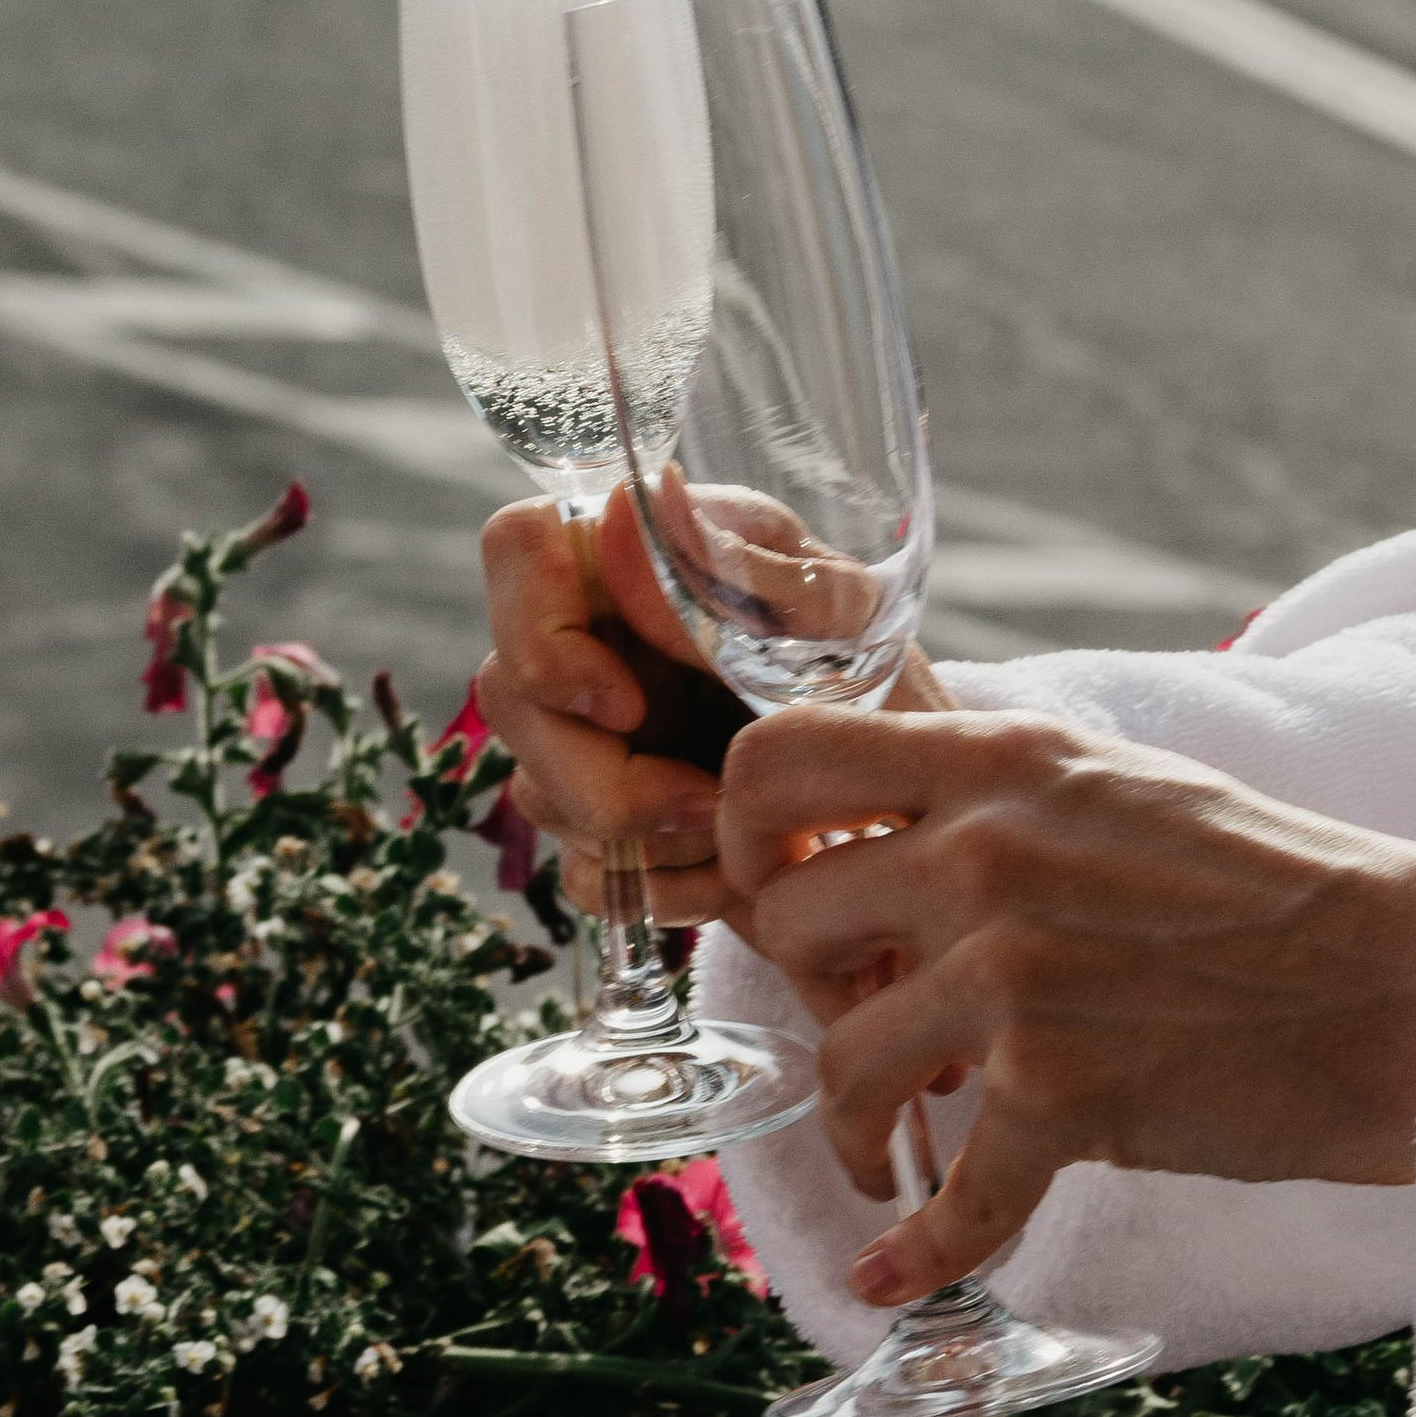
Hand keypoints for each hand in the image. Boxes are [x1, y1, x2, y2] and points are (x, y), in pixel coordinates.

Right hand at [473, 488, 950, 932]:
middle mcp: (591, 632)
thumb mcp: (843, 617)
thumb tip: (620, 525)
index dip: (542, 637)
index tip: (626, 707)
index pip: (516, 549)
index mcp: (635, 553)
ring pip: (536, 793)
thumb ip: (741, 572)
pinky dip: (660, 890)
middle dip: (602, 781)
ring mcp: (584, 729)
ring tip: (748, 835)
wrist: (906, 787)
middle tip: (709, 805)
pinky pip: (582, 874)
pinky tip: (732, 873)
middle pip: (509, 695)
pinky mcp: (604, 817)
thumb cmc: (877, 670)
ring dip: (646, 841)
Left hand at [719, 705, 1415, 1301]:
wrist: (1409, 983)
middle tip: (859, 1018)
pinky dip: (915, 1253)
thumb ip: (988, 788)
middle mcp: (987, 853)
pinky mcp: (1062, 1094)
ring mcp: (1017, 974)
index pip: (778, 757)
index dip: (746, 830)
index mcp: (999, 762)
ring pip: (840, 1062)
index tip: (780, 884)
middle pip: (786, 919)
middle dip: (805, 988)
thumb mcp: (1113, 783)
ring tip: (884, 1148)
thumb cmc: (1271, 887)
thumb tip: (870, 809)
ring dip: (850, 1124)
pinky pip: (946, 1200)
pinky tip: (897, 1275)